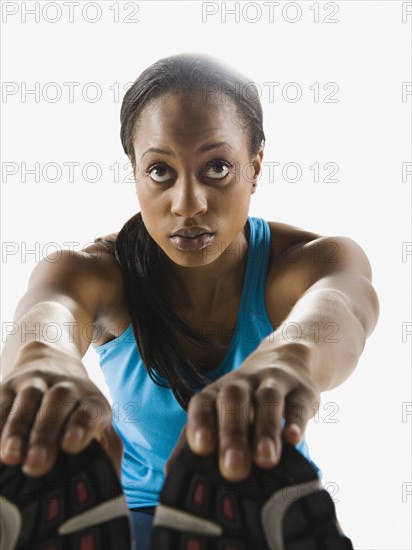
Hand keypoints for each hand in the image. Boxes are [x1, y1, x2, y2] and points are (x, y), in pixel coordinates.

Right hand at [0, 362, 122, 477]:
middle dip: (47, 432)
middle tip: (37, 464)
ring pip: (30, 397)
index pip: (91, 408)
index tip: (72, 445)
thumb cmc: (78, 410)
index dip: (82, 425)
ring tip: (12, 457)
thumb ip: (106, 450)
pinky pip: (2, 401)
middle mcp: (67, 386)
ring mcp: (38, 381)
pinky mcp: (10, 384)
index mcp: (92, 399)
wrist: (54, 361)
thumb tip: (107, 478)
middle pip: (59, 402)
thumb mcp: (98, 424)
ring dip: (19, 428)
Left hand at [165, 358, 319, 481]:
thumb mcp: (223, 413)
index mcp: (217, 392)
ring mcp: (273, 382)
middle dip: (232, 434)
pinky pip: (298, 403)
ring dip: (265, 429)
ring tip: (265, 460)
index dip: (200, 423)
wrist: (285, 359)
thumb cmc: (246, 401)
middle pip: (233, 401)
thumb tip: (173, 474)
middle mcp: (242, 383)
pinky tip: (293, 440)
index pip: (203, 402)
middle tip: (233, 469)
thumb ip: (200, 440)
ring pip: (267, 399)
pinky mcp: (302, 390)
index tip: (201, 448)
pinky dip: (295, 421)